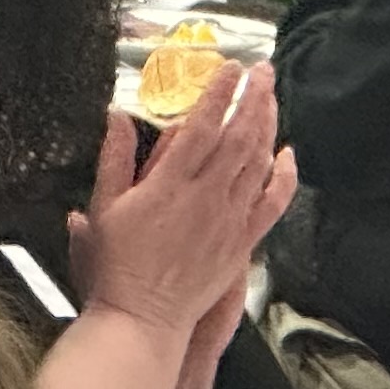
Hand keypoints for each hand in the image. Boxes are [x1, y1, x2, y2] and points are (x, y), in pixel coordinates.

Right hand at [66, 63, 293, 340]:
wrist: (142, 319)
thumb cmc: (116, 268)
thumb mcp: (102, 208)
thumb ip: (113, 159)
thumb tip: (116, 116)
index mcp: (168, 186)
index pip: (202, 127)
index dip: (218, 93)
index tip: (229, 68)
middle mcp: (205, 198)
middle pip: (239, 137)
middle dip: (253, 98)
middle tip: (262, 71)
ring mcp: (228, 221)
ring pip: (257, 163)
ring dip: (268, 126)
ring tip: (271, 97)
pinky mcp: (241, 244)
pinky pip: (271, 204)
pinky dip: (282, 177)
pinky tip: (287, 155)